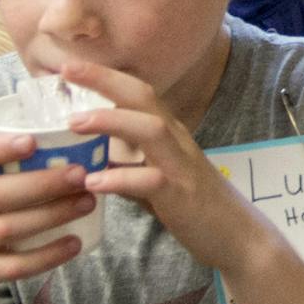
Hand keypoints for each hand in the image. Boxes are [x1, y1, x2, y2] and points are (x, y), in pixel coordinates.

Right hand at [0, 132, 93, 293]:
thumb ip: (7, 166)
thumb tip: (70, 143)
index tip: (32, 141)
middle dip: (41, 184)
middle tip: (80, 175)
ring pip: (6, 229)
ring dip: (51, 216)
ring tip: (86, 203)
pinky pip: (13, 266)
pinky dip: (46, 256)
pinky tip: (74, 243)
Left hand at [67, 62, 261, 273]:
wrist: (237, 237)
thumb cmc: (195, 206)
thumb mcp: (157, 179)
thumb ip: (127, 167)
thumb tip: (92, 163)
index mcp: (169, 133)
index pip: (137, 93)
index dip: (105, 76)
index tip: (68, 66)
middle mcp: (177, 141)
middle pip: (143, 98)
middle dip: (105, 81)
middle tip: (66, 70)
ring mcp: (181, 167)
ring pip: (151, 129)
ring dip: (111, 121)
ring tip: (74, 123)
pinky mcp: (182, 196)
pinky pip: (150, 181)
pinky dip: (120, 178)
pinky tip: (93, 182)